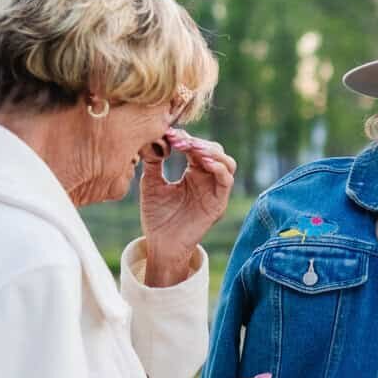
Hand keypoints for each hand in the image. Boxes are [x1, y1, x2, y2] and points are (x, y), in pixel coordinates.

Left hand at [139, 129, 236, 285]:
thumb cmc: (156, 216)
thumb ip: (154, 162)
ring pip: (226, 162)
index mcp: (193, 173)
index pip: (197, 147)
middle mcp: (207, 180)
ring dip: (212, 152)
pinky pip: (226, 181)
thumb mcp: (151, 184)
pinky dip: (218, 168)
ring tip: (194, 149)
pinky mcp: (218, 203)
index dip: (186, 138)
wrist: (160, 243)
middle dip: (199, 142)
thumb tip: (154, 138)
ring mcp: (214, 191)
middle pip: (215, 151)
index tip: (170, 134)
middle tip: (181, 140)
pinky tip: (203, 162)